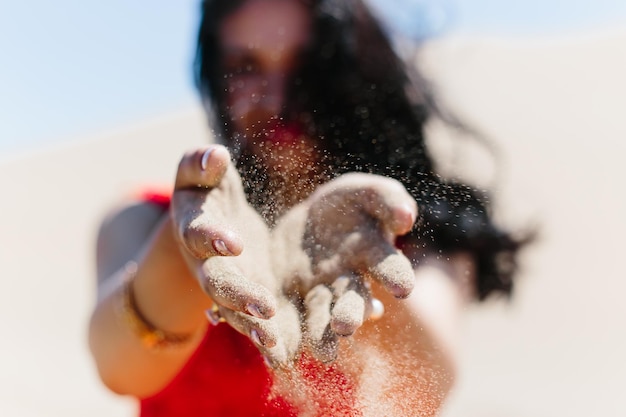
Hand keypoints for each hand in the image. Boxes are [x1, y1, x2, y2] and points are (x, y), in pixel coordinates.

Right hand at [170, 145, 299, 365]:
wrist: (210, 221)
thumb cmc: (206, 188)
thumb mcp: (199, 172)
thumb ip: (201, 163)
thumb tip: (216, 155)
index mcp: (193, 226)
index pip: (198, 232)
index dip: (211, 237)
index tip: (233, 242)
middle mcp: (203, 261)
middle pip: (215, 281)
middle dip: (238, 294)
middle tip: (264, 307)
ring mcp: (222, 283)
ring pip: (232, 309)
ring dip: (252, 325)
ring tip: (275, 342)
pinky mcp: (243, 295)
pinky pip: (250, 319)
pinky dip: (266, 335)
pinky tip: (285, 351)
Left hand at [272, 173, 417, 361]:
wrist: (311, 222)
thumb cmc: (349, 205)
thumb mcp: (367, 193)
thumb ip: (387, 199)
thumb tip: (406, 217)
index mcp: (372, 256)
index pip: (390, 267)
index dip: (397, 276)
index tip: (404, 288)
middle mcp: (348, 284)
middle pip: (352, 302)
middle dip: (350, 314)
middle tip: (345, 326)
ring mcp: (317, 295)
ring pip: (319, 318)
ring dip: (319, 337)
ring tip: (320, 354)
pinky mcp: (288, 299)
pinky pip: (286, 320)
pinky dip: (282, 338)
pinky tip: (276, 356)